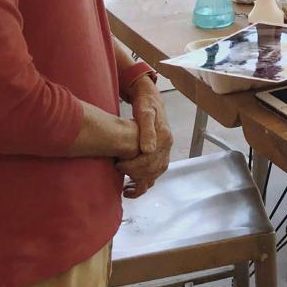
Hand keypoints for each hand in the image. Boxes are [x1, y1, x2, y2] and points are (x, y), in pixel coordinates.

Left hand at [116, 76, 172, 197]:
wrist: (151, 97)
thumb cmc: (145, 103)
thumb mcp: (144, 112)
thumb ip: (147, 130)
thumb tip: (148, 150)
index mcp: (164, 137)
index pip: (150, 161)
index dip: (133, 167)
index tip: (118, 165)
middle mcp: (167, 145)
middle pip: (153, 170)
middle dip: (135, 176)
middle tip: (118, 172)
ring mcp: (165, 149)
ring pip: (156, 173)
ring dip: (141, 183)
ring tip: (126, 189)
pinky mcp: (161, 151)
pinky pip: (156, 171)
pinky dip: (146, 180)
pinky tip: (134, 183)